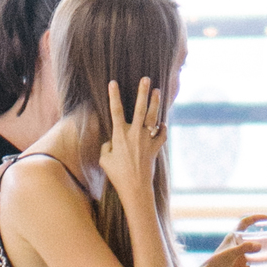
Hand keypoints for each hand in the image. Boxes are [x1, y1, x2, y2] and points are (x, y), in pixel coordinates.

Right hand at [103, 77, 167, 209]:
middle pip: (140, 109)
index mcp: (120, 135)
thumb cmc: (117, 175)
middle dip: (143, 92)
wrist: (135, 188)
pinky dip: (162, 128)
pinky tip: (162, 124)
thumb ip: (107, 146)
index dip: (114, 96)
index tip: (113, 82)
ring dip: (156, 103)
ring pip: (153, 117)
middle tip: (146, 79)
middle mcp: (134, 134)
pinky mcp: (155, 148)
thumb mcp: (104, 159)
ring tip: (158, 91)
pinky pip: (161, 135)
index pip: (115, 111)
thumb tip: (112, 140)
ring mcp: (146, 141)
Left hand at [187, 221, 260, 266]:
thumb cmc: (215, 264)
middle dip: (266, 239)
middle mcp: (238, 247)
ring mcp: (240, 259)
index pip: (244, 223)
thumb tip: (260, 246)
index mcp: (233, 238)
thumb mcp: (229, 254)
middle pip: (254, 240)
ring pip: (257, 255)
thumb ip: (244, 248)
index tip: (266, 218)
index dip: (255, 218)